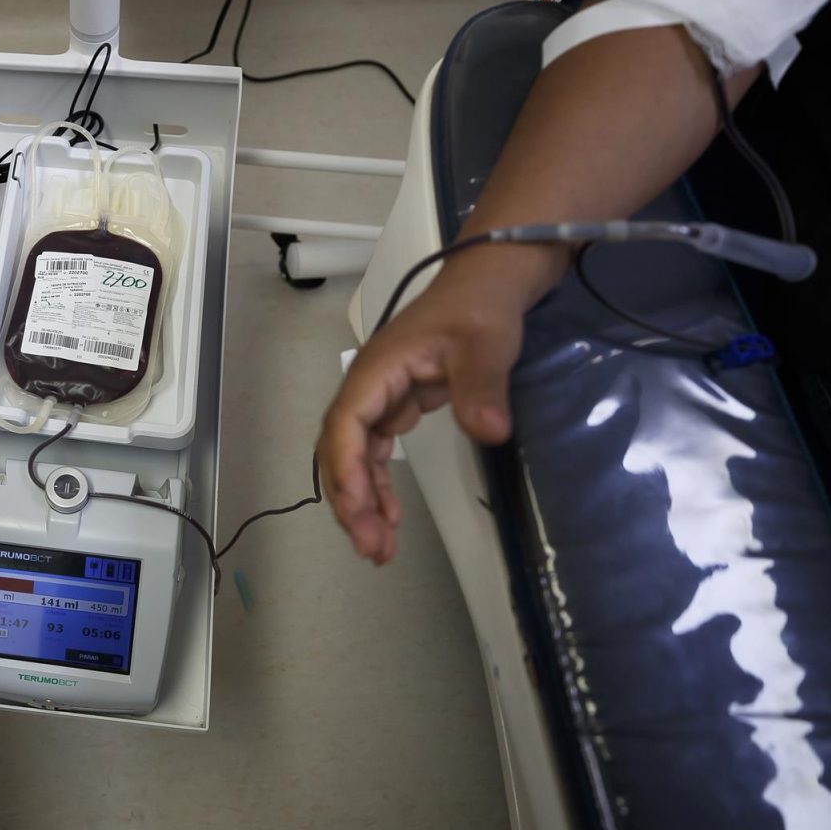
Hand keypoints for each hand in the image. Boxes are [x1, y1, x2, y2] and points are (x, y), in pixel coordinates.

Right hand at [316, 267, 524, 564]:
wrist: (490, 281)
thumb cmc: (481, 307)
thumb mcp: (486, 344)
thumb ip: (481, 386)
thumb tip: (488, 432)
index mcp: (377, 368)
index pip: (346, 425)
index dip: (348, 470)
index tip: (362, 512)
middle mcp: (369, 385)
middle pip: (341, 447)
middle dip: (350, 499)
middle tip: (372, 548)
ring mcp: (380, 396)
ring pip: (354, 455)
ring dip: (361, 499)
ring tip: (379, 547)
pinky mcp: (397, 404)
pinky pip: (374, 451)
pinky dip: (377, 483)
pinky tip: (391, 514)